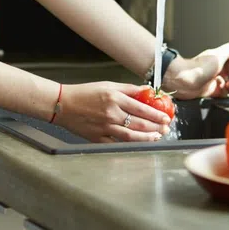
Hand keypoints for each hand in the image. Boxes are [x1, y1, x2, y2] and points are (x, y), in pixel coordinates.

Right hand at [54, 82, 171, 142]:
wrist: (62, 105)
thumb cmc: (84, 93)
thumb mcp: (107, 85)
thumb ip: (128, 89)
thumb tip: (146, 90)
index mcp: (114, 98)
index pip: (141, 108)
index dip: (156, 114)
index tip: (166, 117)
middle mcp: (111, 113)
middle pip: (139, 123)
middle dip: (155, 127)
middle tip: (165, 129)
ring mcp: (104, 127)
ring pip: (130, 135)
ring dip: (146, 137)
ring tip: (156, 137)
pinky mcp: (97, 138)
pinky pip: (116, 143)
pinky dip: (129, 144)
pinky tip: (138, 143)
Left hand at [162, 35, 228, 99]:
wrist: (184, 82)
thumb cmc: (197, 68)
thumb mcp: (218, 55)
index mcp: (222, 59)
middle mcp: (220, 70)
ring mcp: (217, 80)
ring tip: (227, 84)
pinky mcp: (213, 91)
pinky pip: (225, 94)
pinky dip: (225, 92)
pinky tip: (219, 88)